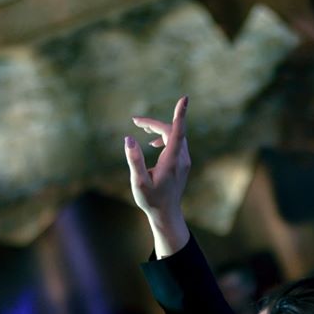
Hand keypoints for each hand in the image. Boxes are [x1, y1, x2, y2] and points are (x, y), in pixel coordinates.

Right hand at [124, 96, 190, 254]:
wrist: (166, 214)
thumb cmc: (151, 200)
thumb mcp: (139, 182)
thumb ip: (134, 160)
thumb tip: (129, 138)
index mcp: (172, 161)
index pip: (177, 132)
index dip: (180, 114)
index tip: (184, 98)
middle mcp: (181, 159)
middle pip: (172, 131)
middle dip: (154, 124)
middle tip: (136, 121)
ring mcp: (184, 161)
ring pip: (175, 135)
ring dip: (159, 129)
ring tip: (141, 127)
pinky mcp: (183, 164)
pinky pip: (176, 142)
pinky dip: (164, 137)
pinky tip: (152, 143)